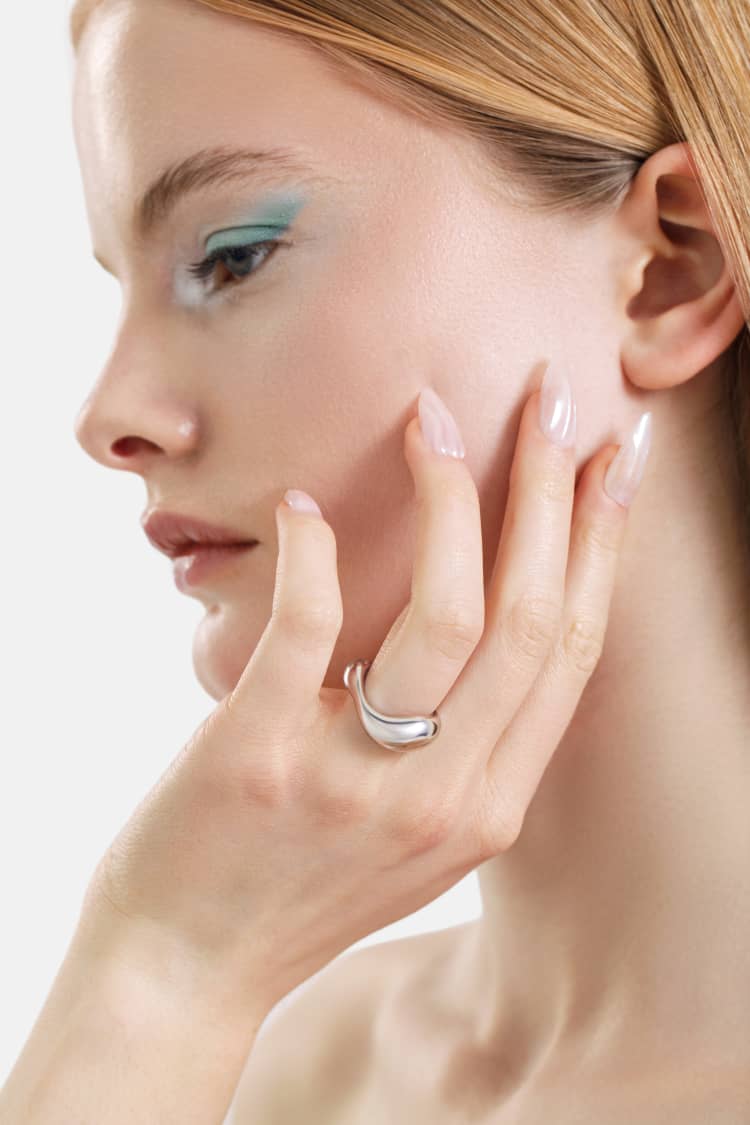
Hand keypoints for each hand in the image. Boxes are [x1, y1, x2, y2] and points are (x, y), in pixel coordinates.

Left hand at [83, 378, 643, 1013]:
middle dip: (552, 489)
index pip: (573, 652)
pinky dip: (316, 550)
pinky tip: (305, 502)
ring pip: (448, 615)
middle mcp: (446, 796)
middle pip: (532, 616)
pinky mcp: (261, 754)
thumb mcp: (418, 834)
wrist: (187, 969)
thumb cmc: (296, 886)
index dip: (601, 544)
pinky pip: (312, 626)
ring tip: (431, 416)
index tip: (613, 456)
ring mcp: (356, 778)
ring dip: (453, 497)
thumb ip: (468, 749)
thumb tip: (488, 631)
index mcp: (492, 806)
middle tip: (549, 393)